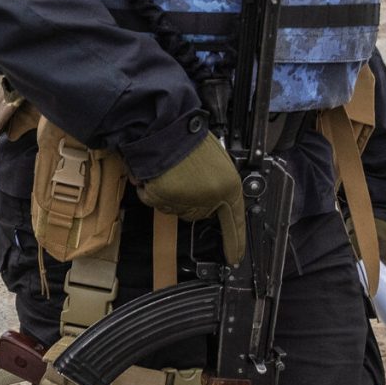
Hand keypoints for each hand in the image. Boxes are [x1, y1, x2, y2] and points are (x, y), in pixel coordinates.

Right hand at [135, 132, 245, 261]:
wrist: (166, 126)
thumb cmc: (189, 139)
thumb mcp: (217, 162)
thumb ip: (218, 184)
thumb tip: (213, 202)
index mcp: (230, 187)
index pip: (235, 221)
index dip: (235, 242)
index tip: (235, 258)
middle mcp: (212, 197)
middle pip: (197, 214)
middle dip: (188, 199)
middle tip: (182, 176)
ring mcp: (189, 199)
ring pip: (174, 209)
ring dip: (167, 193)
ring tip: (169, 171)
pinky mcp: (167, 198)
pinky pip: (155, 201)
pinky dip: (150, 189)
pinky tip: (155, 174)